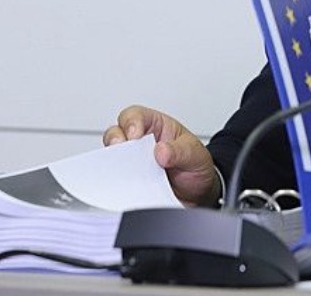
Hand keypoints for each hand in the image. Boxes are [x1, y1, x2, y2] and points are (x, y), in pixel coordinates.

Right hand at [103, 104, 220, 207]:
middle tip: (123, 154)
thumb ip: (181, 151)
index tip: (134, 136)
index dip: (131, 123)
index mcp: (156, 126)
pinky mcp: (130, 182)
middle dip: (115, 141)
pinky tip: (128, 189)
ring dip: (114, 164)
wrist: (199, 194)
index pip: (136, 116)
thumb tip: (162, 151)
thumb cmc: (195, 165)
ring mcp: (133, 163)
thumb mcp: (195, 154)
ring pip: (112, 158)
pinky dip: (118, 184)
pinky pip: (117, 181)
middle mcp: (141, 142)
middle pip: (116, 133)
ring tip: (125, 173)